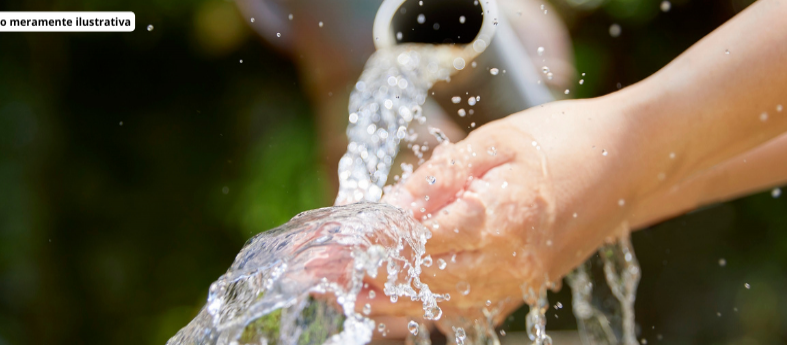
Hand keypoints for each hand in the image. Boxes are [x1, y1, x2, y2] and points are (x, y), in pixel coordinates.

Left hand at [365, 97, 644, 325]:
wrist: (630, 162)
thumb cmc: (565, 140)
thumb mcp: (497, 141)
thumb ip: (441, 176)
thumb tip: (391, 205)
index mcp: (504, 216)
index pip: (422, 240)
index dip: (375, 245)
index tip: (337, 244)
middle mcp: (513, 260)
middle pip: (426, 279)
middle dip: (369, 278)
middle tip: (323, 275)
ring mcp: (521, 280)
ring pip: (444, 305)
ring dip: (391, 303)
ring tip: (347, 296)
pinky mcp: (525, 288)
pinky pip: (469, 311)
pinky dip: (427, 312)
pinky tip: (396, 308)